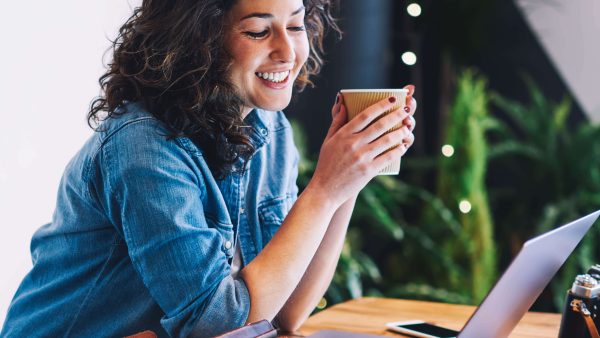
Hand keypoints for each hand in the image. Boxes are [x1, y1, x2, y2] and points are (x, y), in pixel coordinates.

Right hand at [307, 86, 416, 207]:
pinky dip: (398, 150)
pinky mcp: (368, 170)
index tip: (391, 99)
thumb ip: (337, 122)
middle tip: (406, 109)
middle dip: (396, 115)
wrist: (325, 189)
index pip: (365, 115)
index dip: (381, 105)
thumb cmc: (326, 164)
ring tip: (407, 127)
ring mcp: (362, 157)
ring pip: (387, 140)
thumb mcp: (328, 140)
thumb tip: (343, 103)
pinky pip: (388, 157)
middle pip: (380, 125)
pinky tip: (403, 146)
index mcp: (343, 135)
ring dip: (400, 132)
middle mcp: (353, 144)